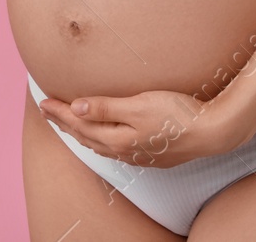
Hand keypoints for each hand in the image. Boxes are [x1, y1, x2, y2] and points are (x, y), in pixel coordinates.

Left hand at [37, 88, 245, 168]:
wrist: (212, 132)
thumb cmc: (177, 114)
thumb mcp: (138, 105)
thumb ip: (106, 107)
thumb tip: (75, 108)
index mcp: (117, 138)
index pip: (80, 123)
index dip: (60, 112)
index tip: (43, 101)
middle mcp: (124, 150)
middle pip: (86, 136)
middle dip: (65, 123)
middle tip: (47, 111)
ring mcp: (138, 155)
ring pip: (99, 144)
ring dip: (80, 133)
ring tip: (68, 124)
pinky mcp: (151, 154)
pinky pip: (114, 148)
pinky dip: (99, 139)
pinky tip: (103, 137)